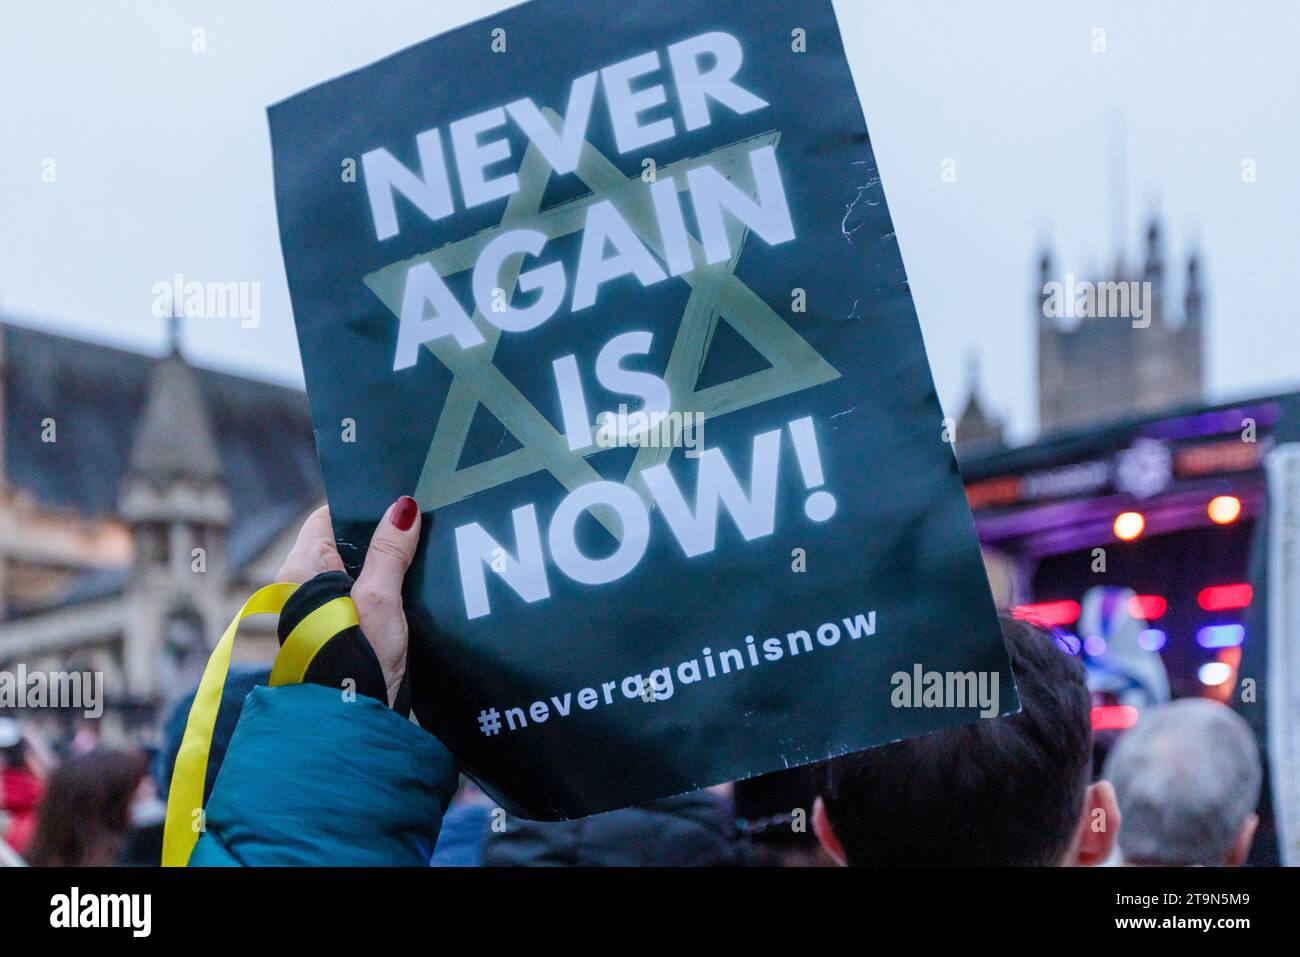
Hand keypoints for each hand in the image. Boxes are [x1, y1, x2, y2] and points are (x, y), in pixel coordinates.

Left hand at [276, 498, 422, 705]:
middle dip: (381, 536)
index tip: (399, 503)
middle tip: (421, 526)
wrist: (351, 724)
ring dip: (387, 565)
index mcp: (298, 571)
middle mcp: (302, 587)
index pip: (328, 517)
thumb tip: (402, 508)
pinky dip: (386, 589)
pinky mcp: (340, 629)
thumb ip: (389, 552)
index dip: (363, 508)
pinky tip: (413, 590)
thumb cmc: (354, 665)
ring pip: (358, 569)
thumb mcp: (379, 599)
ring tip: (422, 555)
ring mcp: (320, 610)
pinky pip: (363, 594)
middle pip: (345, 543)